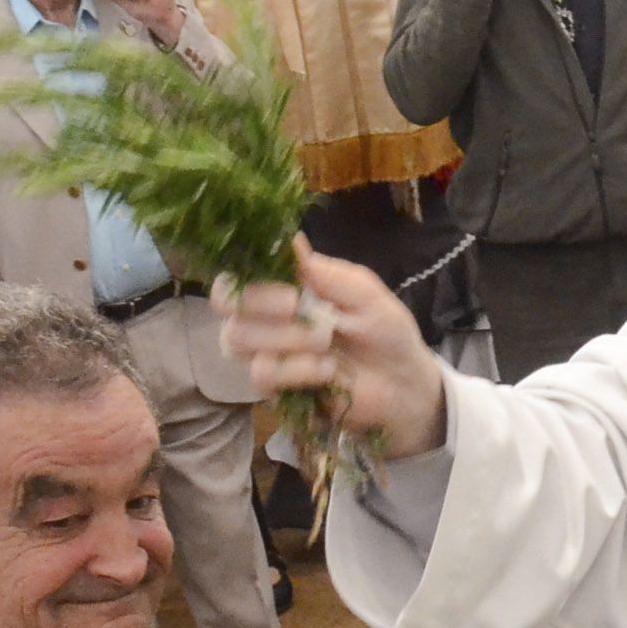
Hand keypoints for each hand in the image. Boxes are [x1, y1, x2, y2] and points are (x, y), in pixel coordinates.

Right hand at [217, 243, 448, 456]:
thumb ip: (326, 273)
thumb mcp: (365, 295)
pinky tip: (327, 370)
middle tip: (294, 305)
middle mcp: (265, 316)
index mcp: (285, 285)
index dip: (248, 271)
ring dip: (285, 337)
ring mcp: (265, 352)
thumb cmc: (385, 331)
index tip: (285, 278)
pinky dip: (297, 369)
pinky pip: (261, 373)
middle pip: (224, 301)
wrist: (403, 384)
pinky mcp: (273, 388)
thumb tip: (289, 239)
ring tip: (326, 342)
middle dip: (258, 301)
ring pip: (236, 338)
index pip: (239, 270)